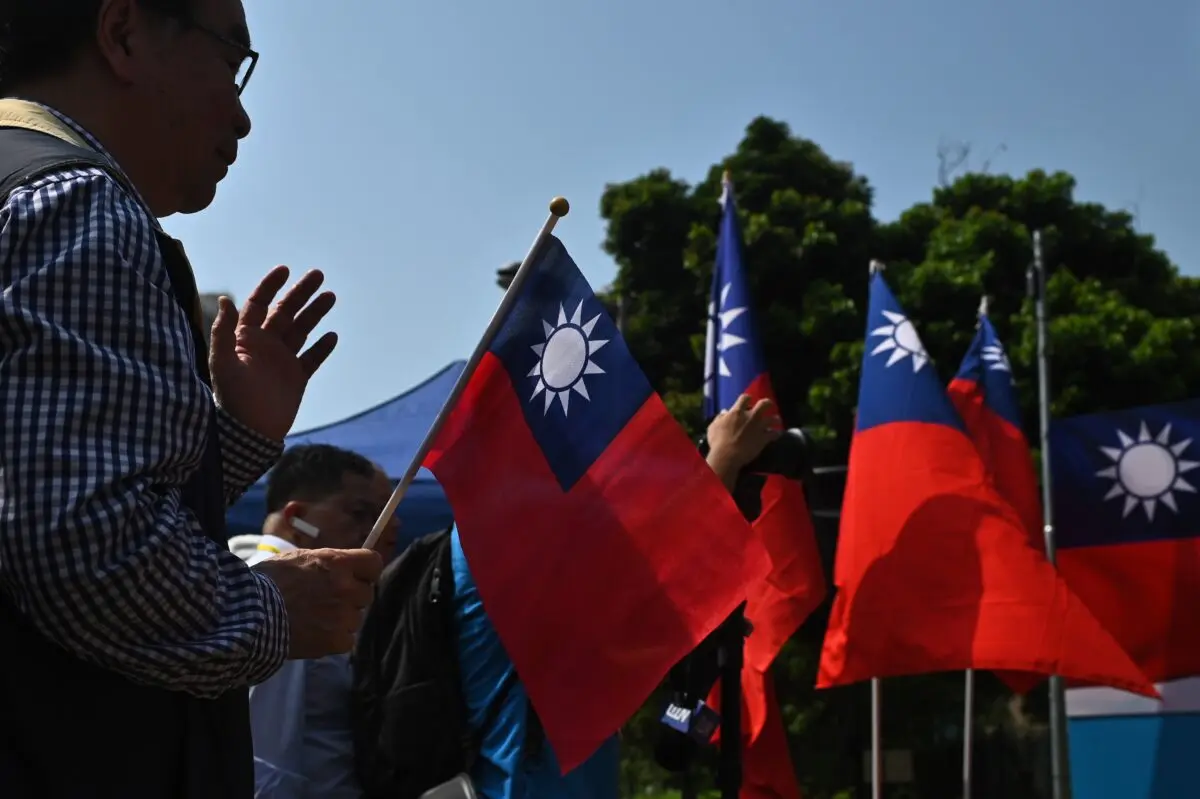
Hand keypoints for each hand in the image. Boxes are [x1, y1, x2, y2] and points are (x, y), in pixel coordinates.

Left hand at [210, 267, 337, 440]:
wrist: (250, 432)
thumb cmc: (232, 398)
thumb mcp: (223, 363)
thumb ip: (223, 332)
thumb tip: (226, 300)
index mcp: (245, 338)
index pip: (258, 304)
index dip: (270, 286)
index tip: (285, 270)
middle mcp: (265, 345)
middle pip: (285, 312)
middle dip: (301, 293)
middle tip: (318, 275)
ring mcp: (282, 360)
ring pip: (301, 330)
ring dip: (315, 313)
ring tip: (331, 297)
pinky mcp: (296, 377)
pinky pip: (312, 358)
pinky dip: (322, 347)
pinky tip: (332, 336)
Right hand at [255, 548, 383, 658]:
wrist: (247, 615)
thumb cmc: (266, 582)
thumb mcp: (297, 558)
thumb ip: (325, 563)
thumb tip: (340, 566)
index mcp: (338, 563)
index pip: (374, 563)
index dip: (366, 571)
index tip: (357, 576)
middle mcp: (346, 588)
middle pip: (366, 593)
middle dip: (351, 597)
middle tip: (328, 601)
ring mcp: (343, 616)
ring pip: (356, 618)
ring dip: (341, 620)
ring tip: (315, 620)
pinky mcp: (335, 640)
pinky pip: (347, 640)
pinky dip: (334, 640)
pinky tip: (314, 635)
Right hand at [706, 394, 781, 477]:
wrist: (727, 455)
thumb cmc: (718, 441)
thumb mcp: (713, 427)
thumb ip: (720, 418)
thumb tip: (725, 412)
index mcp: (737, 412)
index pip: (745, 398)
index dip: (747, 398)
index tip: (748, 401)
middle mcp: (751, 416)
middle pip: (764, 403)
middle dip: (767, 403)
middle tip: (767, 405)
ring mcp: (759, 427)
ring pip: (773, 418)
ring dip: (775, 419)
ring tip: (776, 420)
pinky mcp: (764, 438)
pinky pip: (775, 433)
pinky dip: (777, 434)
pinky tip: (777, 435)